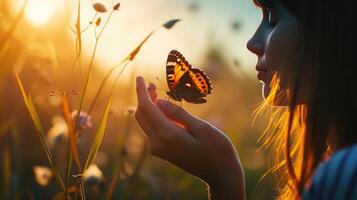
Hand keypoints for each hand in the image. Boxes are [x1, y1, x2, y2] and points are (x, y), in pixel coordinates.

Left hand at [135, 76, 245, 198]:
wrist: (220, 174)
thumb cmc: (217, 149)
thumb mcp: (202, 127)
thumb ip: (178, 114)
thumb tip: (158, 101)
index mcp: (168, 135)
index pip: (147, 108)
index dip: (142, 91)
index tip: (140, 77)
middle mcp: (158, 143)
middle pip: (141, 115)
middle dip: (144, 97)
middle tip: (152, 83)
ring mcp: (158, 149)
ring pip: (145, 122)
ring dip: (148, 106)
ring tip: (157, 92)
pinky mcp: (162, 151)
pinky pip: (152, 129)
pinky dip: (154, 116)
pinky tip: (163, 108)